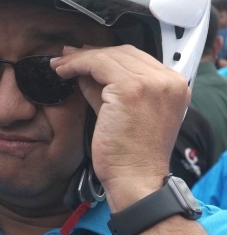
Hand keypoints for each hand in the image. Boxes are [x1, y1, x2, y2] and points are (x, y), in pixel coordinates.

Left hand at [51, 44, 189, 209]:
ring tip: (60, 65)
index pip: (137, 59)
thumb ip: (107, 90)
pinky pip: (99, 65)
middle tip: (66, 57)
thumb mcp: (122, 114)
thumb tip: (85, 71)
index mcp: (174, 87)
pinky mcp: (133, 89)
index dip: (107, 55)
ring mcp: (153, 84)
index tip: (82, 57)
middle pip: (125, 53)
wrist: (136, 180)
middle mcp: (169, 82)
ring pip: (110, 57)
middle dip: (92, 53)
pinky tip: (64, 72)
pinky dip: (78, 65)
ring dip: (81, 59)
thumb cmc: (131, 158)